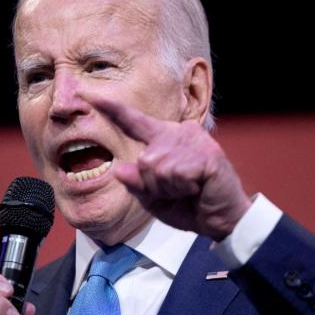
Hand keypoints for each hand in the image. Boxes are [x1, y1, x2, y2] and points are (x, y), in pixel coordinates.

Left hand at [90, 96, 251, 241]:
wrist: (224, 218)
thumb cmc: (190, 204)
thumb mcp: (154, 198)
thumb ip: (136, 183)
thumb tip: (118, 168)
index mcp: (165, 139)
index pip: (135, 122)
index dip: (112, 109)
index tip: (89, 95)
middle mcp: (179, 132)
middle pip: (143, 159)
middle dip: (154, 185)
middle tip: (178, 192)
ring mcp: (194, 141)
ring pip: (156, 167)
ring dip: (168, 188)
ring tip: (189, 189)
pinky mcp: (207, 154)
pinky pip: (174, 173)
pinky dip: (181, 188)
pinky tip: (197, 188)